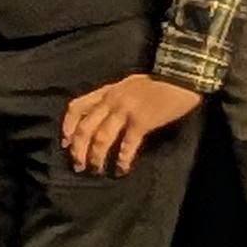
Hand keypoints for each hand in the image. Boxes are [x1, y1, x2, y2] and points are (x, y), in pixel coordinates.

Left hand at [60, 74, 200, 175]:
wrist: (181, 75)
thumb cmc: (158, 81)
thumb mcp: (128, 85)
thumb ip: (114, 98)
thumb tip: (103, 117)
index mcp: (107, 91)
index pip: (77, 107)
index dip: (68, 127)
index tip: (66, 144)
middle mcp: (111, 100)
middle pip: (85, 128)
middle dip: (78, 150)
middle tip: (78, 166)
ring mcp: (125, 111)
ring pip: (101, 138)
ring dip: (96, 157)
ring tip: (96, 170)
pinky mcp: (141, 122)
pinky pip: (126, 144)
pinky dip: (122, 159)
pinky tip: (121, 169)